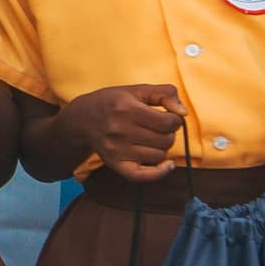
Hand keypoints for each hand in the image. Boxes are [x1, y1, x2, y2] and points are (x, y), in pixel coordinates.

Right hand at [58, 82, 183, 179]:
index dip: (175, 120)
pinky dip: (159, 172)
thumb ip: (164, 93)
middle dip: (168, 133)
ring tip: (153, 139)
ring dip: (162, 148)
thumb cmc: (112, 102)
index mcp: (126, 107)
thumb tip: (183, 112)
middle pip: (165, 140)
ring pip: (158, 156)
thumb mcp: (136, 89)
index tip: (169, 117)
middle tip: (160, 128)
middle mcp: (120, 130)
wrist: (82, 119)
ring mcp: (117, 149)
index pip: (167, 122)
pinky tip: (166, 165)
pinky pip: (143, 175)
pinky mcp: (115, 164)